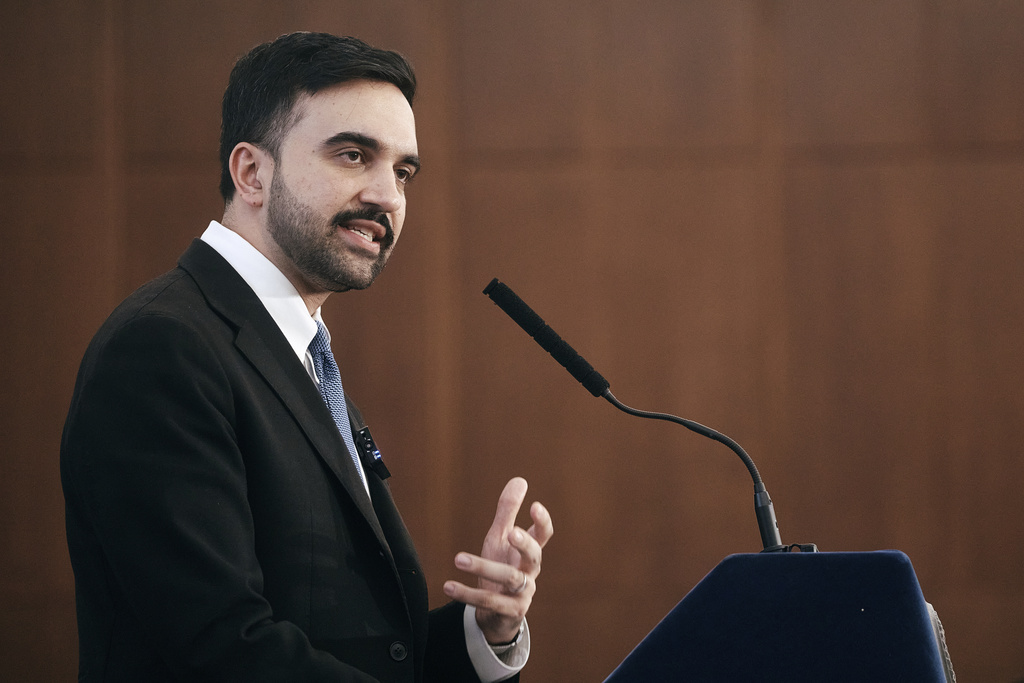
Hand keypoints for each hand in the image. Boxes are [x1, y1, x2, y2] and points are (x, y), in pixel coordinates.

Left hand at [443, 477, 552, 643]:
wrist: (498, 614)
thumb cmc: (502, 568)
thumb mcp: (501, 539)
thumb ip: (508, 511)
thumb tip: (520, 480)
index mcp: (529, 553)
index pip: (543, 535)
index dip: (542, 522)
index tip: (535, 506)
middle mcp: (530, 572)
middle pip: (533, 556)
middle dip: (524, 544)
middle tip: (510, 532)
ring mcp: (522, 593)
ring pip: (508, 578)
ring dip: (483, 567)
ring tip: (458, 558)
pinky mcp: (509, 611)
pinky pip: (488, 602)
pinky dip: (467, 594)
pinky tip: (448, 585)